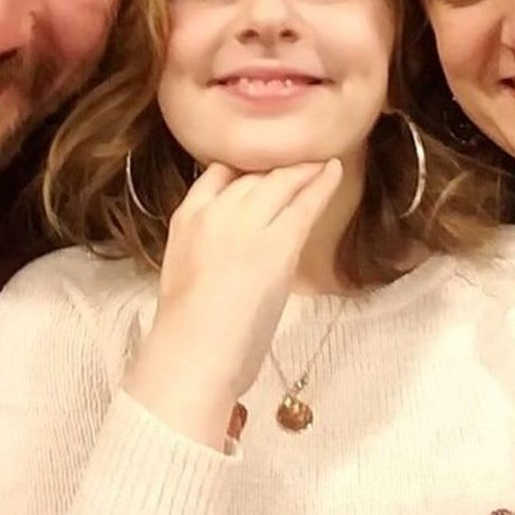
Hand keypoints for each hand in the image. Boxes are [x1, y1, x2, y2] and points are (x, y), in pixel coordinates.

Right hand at [124, 159, 343, 447]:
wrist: (193, 354)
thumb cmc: (187, 329)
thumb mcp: (181, 267)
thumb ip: (204, 241)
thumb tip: (227, 241)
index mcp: (187, 217)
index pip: (217, 172)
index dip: (244, 167)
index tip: (262, 168)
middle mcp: (217, 210)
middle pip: (253, 172)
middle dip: (279, 165)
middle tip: (301, 160)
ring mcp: (248, 223)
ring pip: (281, 180)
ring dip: (304, 168)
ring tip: (321, 160)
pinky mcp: (278, 243)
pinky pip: (306, 203)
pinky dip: (322, 183)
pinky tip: (334, 170)